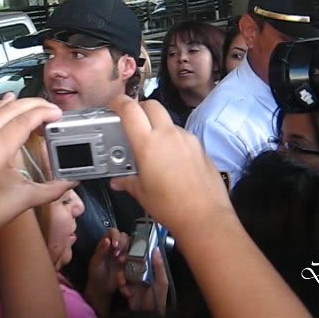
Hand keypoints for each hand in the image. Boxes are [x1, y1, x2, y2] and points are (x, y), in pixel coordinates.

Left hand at [0, 98, 77, 247]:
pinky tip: (17, 116)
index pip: (23, 121)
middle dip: (34, 104)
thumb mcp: (24, 200)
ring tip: (38, 111)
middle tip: (52, 109)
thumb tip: (72, 182)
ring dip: (20, 106)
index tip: (58, 114)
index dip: (43, 113)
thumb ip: (53, 189)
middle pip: (11, 109)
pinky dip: (6, 112)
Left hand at [86, 228, 129, 303]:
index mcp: (106, 243)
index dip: (116, 235)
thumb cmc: (96, 274)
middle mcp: (115, 246)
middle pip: (124, 236)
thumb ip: (101, 251)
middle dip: (123, 243)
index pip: (113, 232)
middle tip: (117, 255)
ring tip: (121, 261)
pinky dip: (132, 259)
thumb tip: (107, 240)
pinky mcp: (129, 261)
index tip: (115, 244)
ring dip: (128, 250)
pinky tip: (125, 265)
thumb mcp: (96, 263)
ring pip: (131, 244)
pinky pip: (134, 256)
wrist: (102, 288)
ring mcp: (123, 253)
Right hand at [109, 97, 232, 235]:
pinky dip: (173, 139)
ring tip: (152, 146)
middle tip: (132, 121)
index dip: (119, 103)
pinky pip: (182, 135)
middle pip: (152, 105)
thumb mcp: (141, 193)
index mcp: (148, 144)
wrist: (205, 216)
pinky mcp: (200, 146)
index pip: (130, 110)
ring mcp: (187, 138)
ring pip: (168, 121)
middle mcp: (168, 135)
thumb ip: (127, 181)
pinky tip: (170, 159)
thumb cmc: (171, 206)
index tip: (114, 106)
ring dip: (158, 126)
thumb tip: (118, 181)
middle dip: (140, 108)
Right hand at [118, 248, 167, 313]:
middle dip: (125, 261)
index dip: (136, 251)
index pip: (143, 256)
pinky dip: (121, 286)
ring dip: (121, 275)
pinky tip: (125, 290)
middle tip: (120, 260)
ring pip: (124, 272)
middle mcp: (143, 274)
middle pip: (131, 262)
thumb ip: (159, 266)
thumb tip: (156, 250)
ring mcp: (135, 281)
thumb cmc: (158, 300)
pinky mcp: (128, 289)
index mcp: (151, 270)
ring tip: (122, 280)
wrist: (147, 315)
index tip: (129, 248)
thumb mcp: (161, 282)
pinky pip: (121, 283)